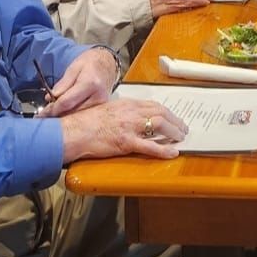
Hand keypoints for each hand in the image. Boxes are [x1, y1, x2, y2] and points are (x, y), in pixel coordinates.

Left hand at [40, 46, 118, 115]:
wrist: (107, 66)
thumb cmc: (89, 65)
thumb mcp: (73, 67)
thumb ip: (62, 84)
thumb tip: (50, 98)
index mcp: (90, 83)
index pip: (67, 102)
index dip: (52, 109)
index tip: (41, 114)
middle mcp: (98, 97)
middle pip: (72, 113)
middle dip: (57, 116)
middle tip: (44, 116)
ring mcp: (101, 106)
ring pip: (77, 118)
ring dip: (64, 118)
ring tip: (52, 115)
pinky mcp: (101, 111)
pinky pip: (83, 118)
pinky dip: (72, 117)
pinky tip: (64, 114)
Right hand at [60, 97, 188, 162]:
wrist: (73, 132)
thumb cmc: (85, 122)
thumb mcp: (107, 110)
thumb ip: (122, 112)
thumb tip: (132, 118)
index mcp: (126, 104)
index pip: (153, 105)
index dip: (166, 112)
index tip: (173, 117)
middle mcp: (130, 112)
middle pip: (160, 112)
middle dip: (175, 120)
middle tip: (183, 128)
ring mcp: (129, 127)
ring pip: (159, 124)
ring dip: (173, 131)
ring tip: (181, 138)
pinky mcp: (125, 142)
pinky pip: (150, 146)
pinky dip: (163, 150)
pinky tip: (172, 153)